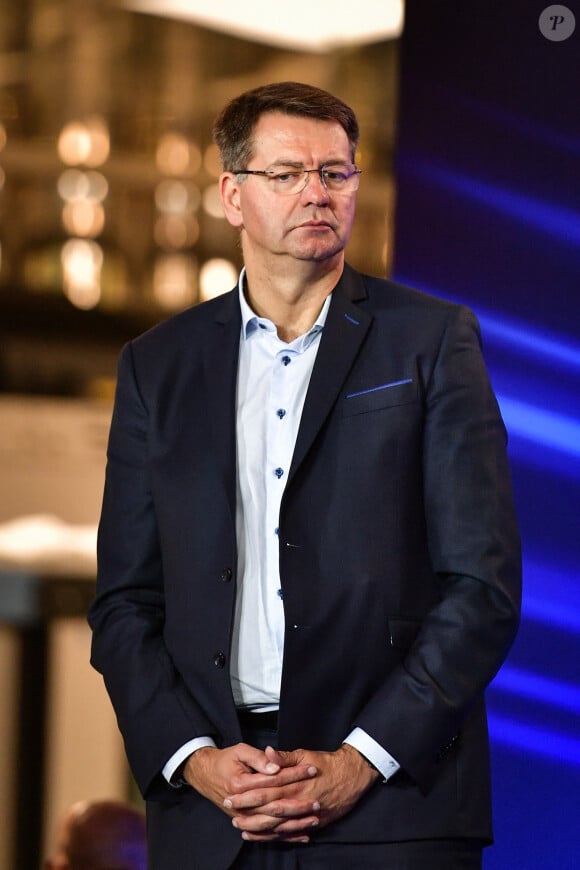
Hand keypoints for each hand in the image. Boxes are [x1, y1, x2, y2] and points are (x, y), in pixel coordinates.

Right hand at [183, 743, 317, 837]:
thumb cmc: (225, 760)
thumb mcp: (240, 751)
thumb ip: (258, 758)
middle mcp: (242, 804)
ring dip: (295, 823)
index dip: (294, 774)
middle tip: (318, 801)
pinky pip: (268, 834)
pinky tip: (302, 836)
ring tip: (314, 818)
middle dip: (298, 804)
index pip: (273, 780)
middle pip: (275, 806)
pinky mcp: (247, 823)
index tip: (312, 769)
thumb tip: (274, 766)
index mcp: (241, 783)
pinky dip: (285, 836)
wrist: (206, 774)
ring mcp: (244, 816)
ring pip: (273, 824)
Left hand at [224, 744, 379, 841]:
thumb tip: (267, 752)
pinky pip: (292, 833)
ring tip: (242, 829)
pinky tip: (263, 837)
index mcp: (295, 782)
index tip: (232, 794)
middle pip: (269, 810)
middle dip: (249, 813)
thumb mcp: (305, 754)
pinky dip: (276, 837)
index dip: (247, 794)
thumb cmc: (327, 763)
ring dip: (259, 829)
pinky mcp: (314, 823)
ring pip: (279, 826)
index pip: (266, 789)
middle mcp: (300, 800)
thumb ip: (285, 757)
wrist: (353, 776)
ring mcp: (307, 814)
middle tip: (231, 815)